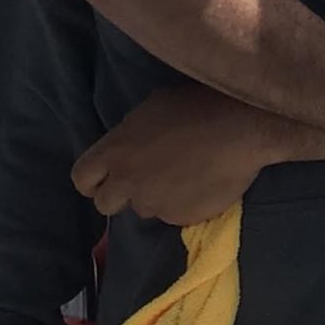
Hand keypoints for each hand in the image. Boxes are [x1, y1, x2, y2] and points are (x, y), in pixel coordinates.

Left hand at [71, 85, 274, 224]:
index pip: (82, 178)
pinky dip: (183, 205)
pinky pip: (174, 215)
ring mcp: (154, 203)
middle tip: (144, 182)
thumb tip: (131, 144)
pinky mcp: (181, 218)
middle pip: (105, 204)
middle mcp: (128, 181)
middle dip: (120, 196)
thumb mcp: (152, 108)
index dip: (93, 181)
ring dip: (156, 198)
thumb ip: (132, 134)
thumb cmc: (198, 106)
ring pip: (144, 209)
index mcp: (116, 150)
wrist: (242, 129)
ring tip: (181, 178)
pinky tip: (200, 185)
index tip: (107, 178)